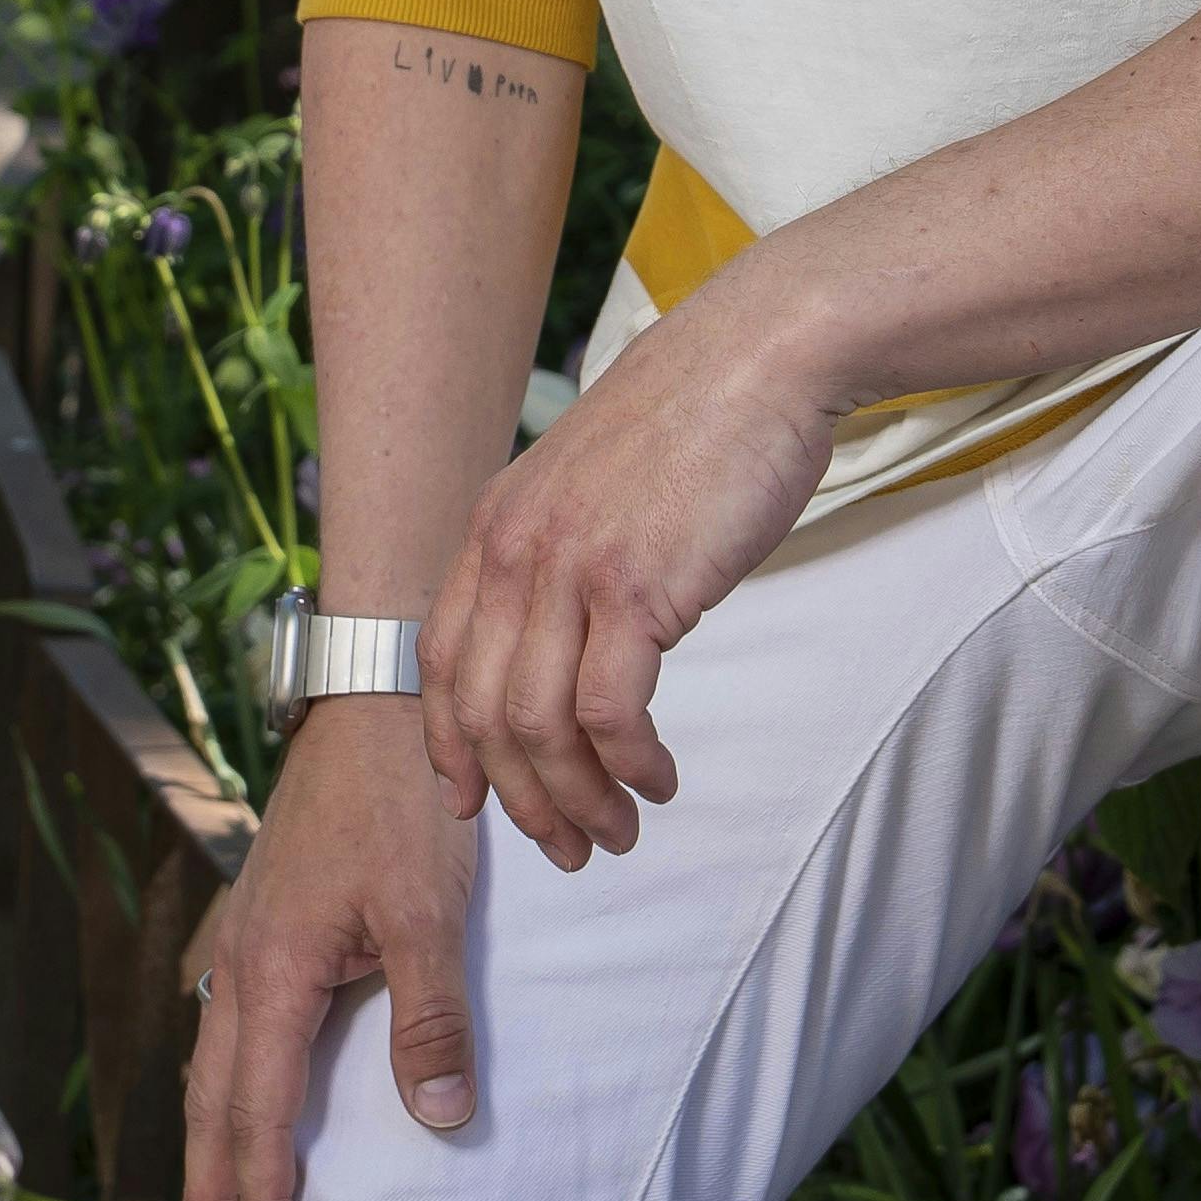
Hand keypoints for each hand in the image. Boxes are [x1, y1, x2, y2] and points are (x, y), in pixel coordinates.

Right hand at [180, 696, 477, 1200]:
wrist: (374, 696)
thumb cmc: (402, 801)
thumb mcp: (428, 911)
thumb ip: (432, 1018)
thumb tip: (437, 1122)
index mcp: (272, 969)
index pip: (257, 1108)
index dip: (261, 1188)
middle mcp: (242, 958)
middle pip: (212, 1093)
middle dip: (208, 1179)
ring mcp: (246, 931)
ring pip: (214, 1054)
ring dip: (210, 1130)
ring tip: (212, 1192)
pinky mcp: (265, 910)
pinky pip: (230, 1016)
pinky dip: (226, 1073)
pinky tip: (239, 1081)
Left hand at [425, 279, 839, 870]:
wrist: (762, 353)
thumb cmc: (698, 418)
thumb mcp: (592, 481)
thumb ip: (563, 550)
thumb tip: (568, 634)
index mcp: (495, 524)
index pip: (438, 661)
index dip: (448, 745)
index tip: (473, 801)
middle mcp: (514, 549)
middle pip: (482, 713)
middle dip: (520, 800)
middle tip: (568, 846)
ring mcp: (569, 567)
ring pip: (537, 727)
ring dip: (576, 799)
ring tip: (618, 829)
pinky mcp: (635, 585)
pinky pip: (607, 711)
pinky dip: (628, 764)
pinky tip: (658, 779)